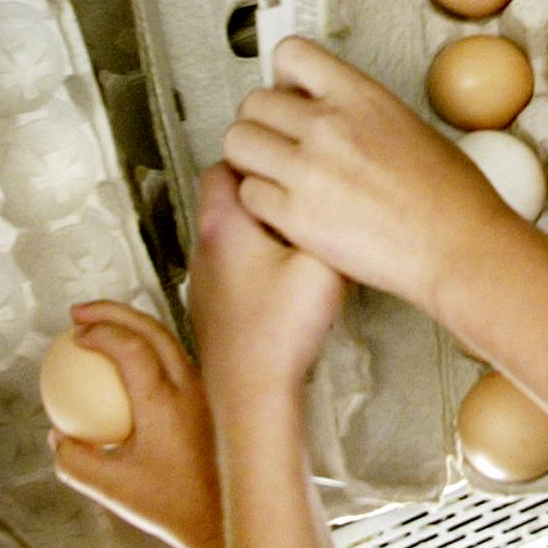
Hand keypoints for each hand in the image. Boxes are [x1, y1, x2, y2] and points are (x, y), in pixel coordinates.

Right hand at [49, 300, 226, 547]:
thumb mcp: (110, 488)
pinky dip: (147, 350)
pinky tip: (122, 364)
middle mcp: (192, 387)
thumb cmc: (171, 506)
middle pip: (154, 329)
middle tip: (78, 314)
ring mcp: (206, 389)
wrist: (225, 517)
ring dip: (132, 325)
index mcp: (165, 404)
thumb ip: (75, 461)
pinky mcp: (211, 397)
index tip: (74, 334)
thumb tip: (57, 435)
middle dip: (113, 312)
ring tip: (98, 329)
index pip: (133, 349)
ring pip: (168, 340)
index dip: (102, 332)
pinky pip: (175, 361)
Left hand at [188, 161, 344, 405]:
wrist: (253, 393)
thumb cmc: (279, 335)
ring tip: (297, 234)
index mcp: (225, 227)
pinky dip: (254, 262)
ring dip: (258, 226)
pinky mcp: (213, 308)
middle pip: (226, 195)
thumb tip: (342, 201)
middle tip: (297, 188)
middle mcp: (206, 249)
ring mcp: (205, 281)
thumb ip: (331, 222)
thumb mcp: (324, 264)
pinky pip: (231, 268)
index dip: (261, 153)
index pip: (228, 162)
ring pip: (228, 233)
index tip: (287, 155)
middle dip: (261, 186)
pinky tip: (284, 279)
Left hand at [221, 37, 513, 309]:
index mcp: (360, 96)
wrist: (458, 246)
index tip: (290, 95)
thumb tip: (336, 111)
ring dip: (252, 159)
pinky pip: (248, 194)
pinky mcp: (295, 216)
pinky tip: (287, 210)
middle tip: (280, 144)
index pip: (291, 54)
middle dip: (263, 124)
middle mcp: (327, 125)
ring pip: (238, 144)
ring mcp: (307, 170)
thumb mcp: (411, 126)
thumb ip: (362, 113)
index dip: (284, 78)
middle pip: (254, 103)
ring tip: (276, 176)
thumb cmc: (451, 197)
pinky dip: (261, 202)